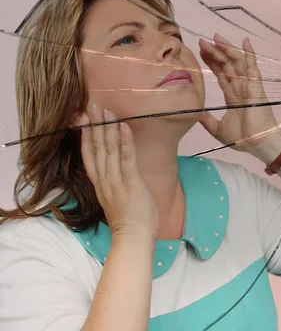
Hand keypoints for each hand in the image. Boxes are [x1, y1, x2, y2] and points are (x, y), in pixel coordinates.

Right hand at [79, 103, 157, 239]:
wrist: (134, 237)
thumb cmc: (129, 220)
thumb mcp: (116, 197)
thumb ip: (115, 182)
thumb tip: (118, 169)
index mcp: (100, 184)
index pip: (89, 156)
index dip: (86, 137)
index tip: (84, 120)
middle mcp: (105, 180)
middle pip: (97, 149)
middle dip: (95, 126)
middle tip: (93, 106)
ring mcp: (117, 181)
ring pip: (110, 150)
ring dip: (108, 129)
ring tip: (107, 111)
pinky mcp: (131, 183)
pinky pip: (127, 158)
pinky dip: (125, 141)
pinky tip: (124, 127)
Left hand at [198, 34, 280, 155]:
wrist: (257, 144)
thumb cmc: (243, 139)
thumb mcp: (217, 128)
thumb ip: (207, 119)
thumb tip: (196, 112)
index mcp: (233, 96)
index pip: (221, 74)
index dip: (211, 62)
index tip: (200, 52)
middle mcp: (241, 88)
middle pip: (227, 65)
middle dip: (215, 52)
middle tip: (202, 41)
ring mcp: (249, 85)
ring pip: (237, 62)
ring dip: (227, 49)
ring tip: (215, 37)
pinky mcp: (256, 86)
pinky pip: (252, 67)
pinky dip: (249, 54)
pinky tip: (245, 41)